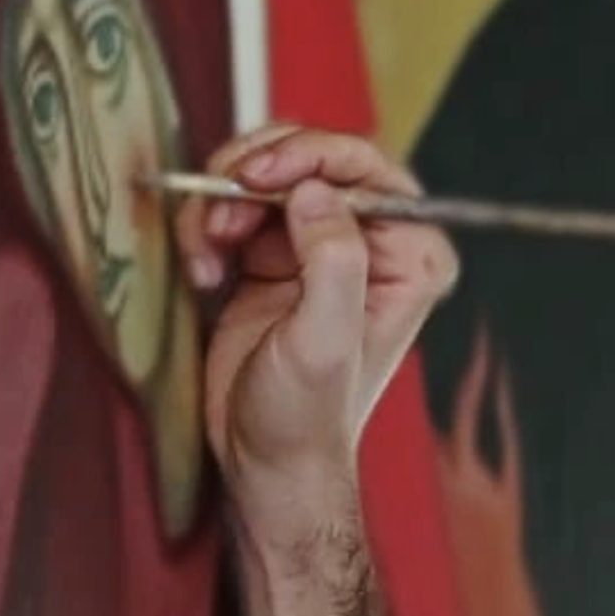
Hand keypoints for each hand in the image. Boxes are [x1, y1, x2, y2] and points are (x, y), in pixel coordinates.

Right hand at [177, 125, 457, 549]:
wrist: (264, 458)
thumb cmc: (304, 416)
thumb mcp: (322, 341)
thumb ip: (330, 261)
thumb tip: (314, 190)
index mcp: (412, 258)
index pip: (370, 171)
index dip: (310, 157)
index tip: (255, 178)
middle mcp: (376, 243)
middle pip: (317, 159)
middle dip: (257, 173)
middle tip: (219, 207)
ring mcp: (323, 244)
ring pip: (270, 174)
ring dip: (224, 200)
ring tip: (207, 250)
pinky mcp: (277, 254)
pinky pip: (239, 205)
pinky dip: (209, 223)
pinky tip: (203, 269)